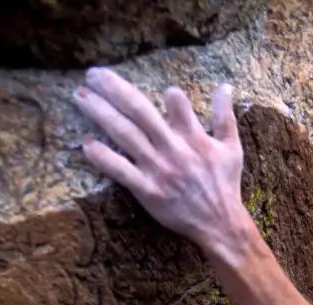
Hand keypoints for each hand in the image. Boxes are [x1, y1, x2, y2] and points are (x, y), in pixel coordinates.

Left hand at [73, 68, 253, 265]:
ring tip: (79, 96)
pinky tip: (86, 144)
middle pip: (139, 111)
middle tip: (93, 73)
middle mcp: (173, 148)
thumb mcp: (232, 147)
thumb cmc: (224, 184)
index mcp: (194, 136)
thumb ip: (225, 115)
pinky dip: (104, 158)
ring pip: (125, 135)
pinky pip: (122, 171)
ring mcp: (158, 169)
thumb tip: (226, 85)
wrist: (219, 223)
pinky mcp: (147, 190)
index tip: (156, 87)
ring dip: (100, 113)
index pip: (177, 102)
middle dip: (114, 89)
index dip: (168, 93)